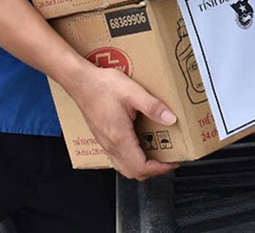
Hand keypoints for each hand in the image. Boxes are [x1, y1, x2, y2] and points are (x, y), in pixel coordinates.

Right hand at [68, 64, 179, 179]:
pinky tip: (140, 144)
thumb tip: (170, 119)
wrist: (81, 82)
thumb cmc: (102, 86)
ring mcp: (105, 143)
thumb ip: (153, 106)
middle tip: (168, 160)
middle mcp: (111, 144)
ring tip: (157, 153)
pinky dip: (132, 159)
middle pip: (133, 173)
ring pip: (124, 167)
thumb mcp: (133, 92)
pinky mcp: (103, 138)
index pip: (141, 167)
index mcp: (119, 137)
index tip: (173, 162)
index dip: (160, 169)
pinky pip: (118, 158)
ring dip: (142, 166)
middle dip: (153, 170)